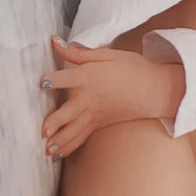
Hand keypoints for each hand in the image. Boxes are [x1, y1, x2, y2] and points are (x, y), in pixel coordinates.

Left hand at [41, 36, 184, 157]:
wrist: (154, 89)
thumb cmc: (131, 69)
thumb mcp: (106, 54)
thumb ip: (78, 52)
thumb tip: (54, 42)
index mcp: (89, 77)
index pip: (68, 78)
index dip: (55, 80)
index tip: (42, 82)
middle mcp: (89, 98)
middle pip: (69, 112)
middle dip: (56, 122)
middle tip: (43, 131)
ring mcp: (94, 114)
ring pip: (74, 129)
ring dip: (60, 140)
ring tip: (47, 149)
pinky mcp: (98, 123)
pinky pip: (82, 137)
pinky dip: (70, 146)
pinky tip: (57, 153)